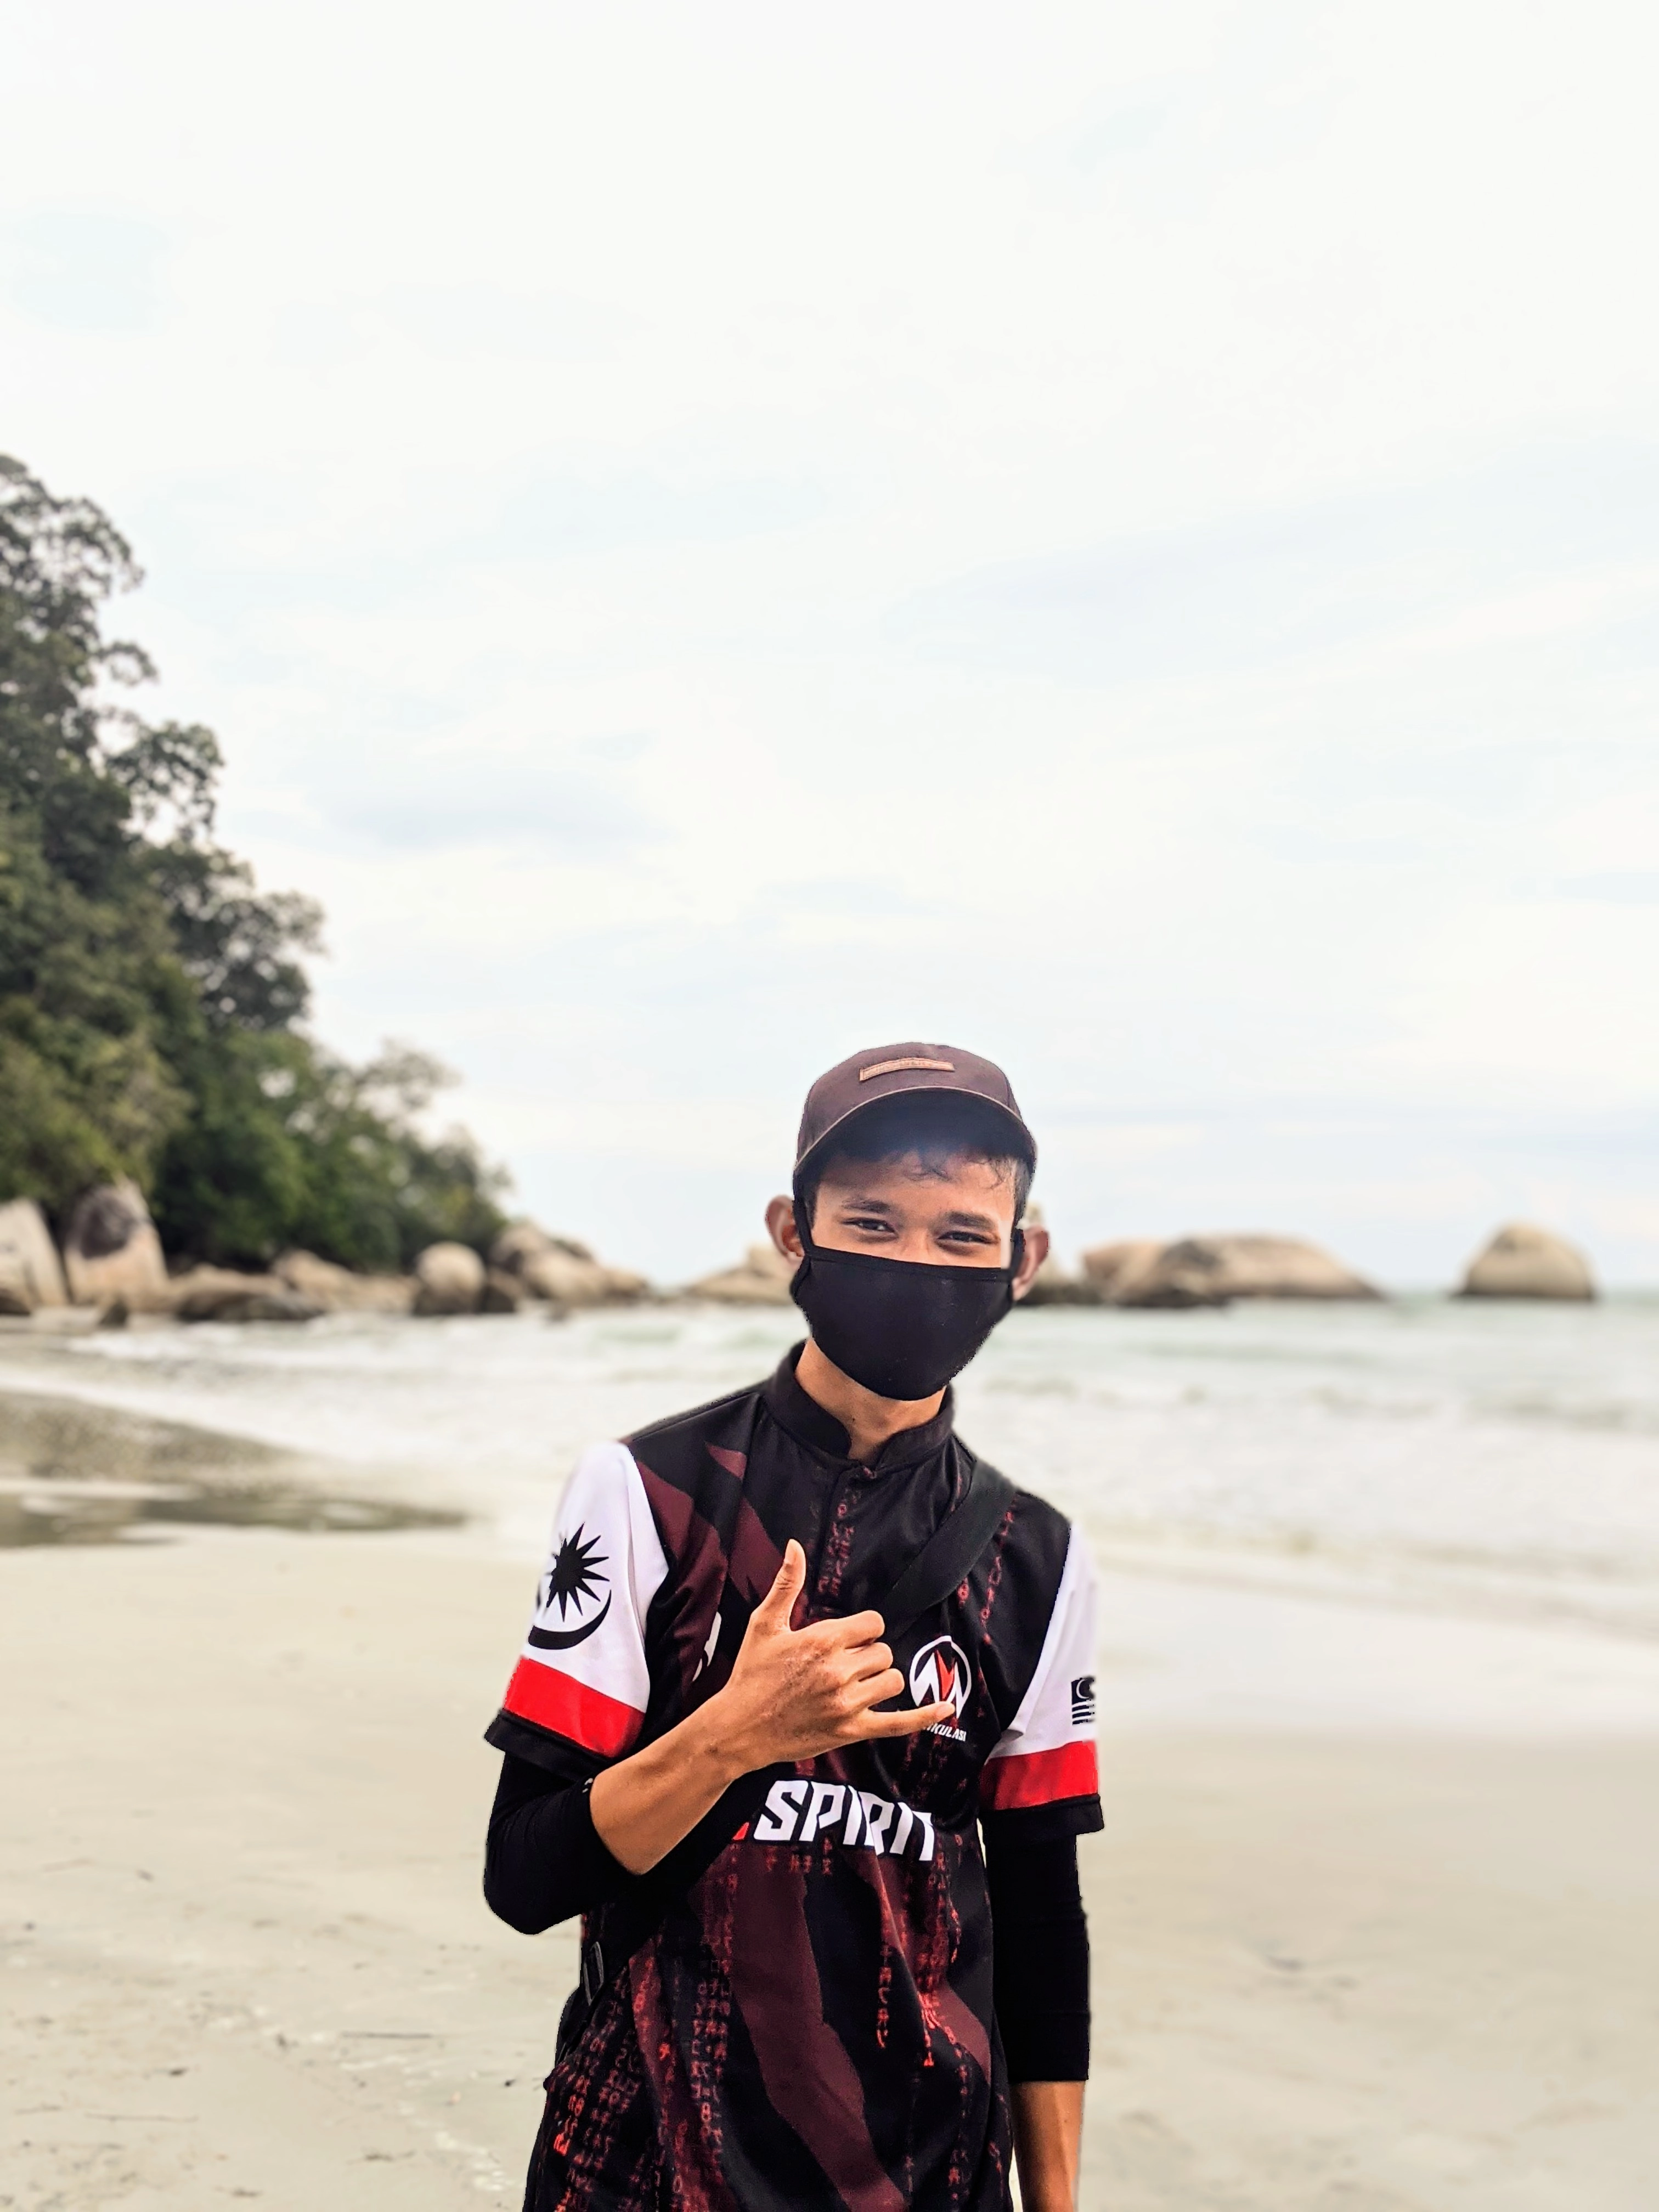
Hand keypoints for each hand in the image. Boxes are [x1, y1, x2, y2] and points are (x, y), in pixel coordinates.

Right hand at [704, 1540, 951, 1774]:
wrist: (739, 1728)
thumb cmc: (751, 1674)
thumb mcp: (765, 1624)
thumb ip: (787, 1583)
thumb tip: (795, 1545)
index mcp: (823, 1640)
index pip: (873, 1623)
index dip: (863, 1630)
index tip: (846, 1639)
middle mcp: (839, 1670)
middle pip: (882, 1652)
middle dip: (866, 1655)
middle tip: (839, 1665)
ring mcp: (848, 1703)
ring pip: (892, 1680)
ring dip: (879, 1679)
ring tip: (853, 1684)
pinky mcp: (851, 1732)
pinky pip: (898, 1723)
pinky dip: (924, 1716)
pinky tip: (946, 1708)